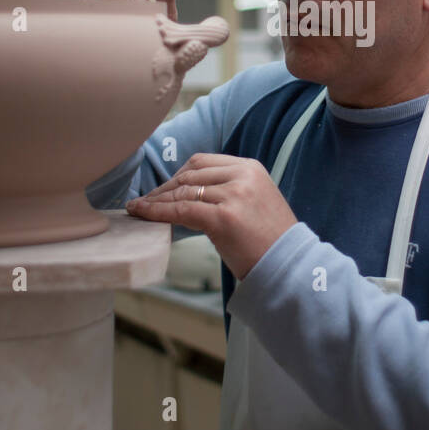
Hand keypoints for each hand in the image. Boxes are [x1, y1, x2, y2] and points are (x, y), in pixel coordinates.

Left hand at [126, 154, 298, 280]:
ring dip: (157, 200)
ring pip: (182, 192)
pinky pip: (181, 210)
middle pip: (190, 175)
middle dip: (164, 188)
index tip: (163, 189)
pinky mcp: (223, 217)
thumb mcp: (254, 202)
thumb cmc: (269, 241)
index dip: (177, 175)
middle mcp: (242, 176)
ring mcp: (234, 195)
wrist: (288, 266)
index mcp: (250, 168)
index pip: (202, 163)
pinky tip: (142, 214)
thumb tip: (188, 193)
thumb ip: (228, 189)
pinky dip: (157, 212)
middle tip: (147, 201)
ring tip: (140, 209)